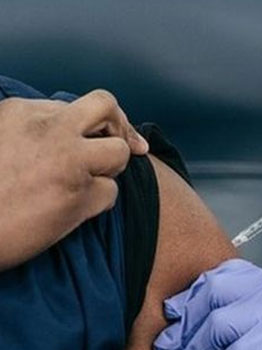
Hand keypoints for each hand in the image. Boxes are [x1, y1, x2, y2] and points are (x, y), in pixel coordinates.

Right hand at [0, 91, 147, 269]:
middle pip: (107, 107)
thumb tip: (72, 126)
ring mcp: (69, 162)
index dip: (95, 123)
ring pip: (119, 153)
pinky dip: (98, 204)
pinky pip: (111, 194)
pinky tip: (72, 211)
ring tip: (83, 185)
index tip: (103, 133)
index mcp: (23, 112)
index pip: (79, 106)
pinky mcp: (79, 198)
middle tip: (129, 147)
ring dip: (110, 170)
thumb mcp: (0, 138)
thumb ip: (33, 128)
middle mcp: (51, 131)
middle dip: (121, 127)